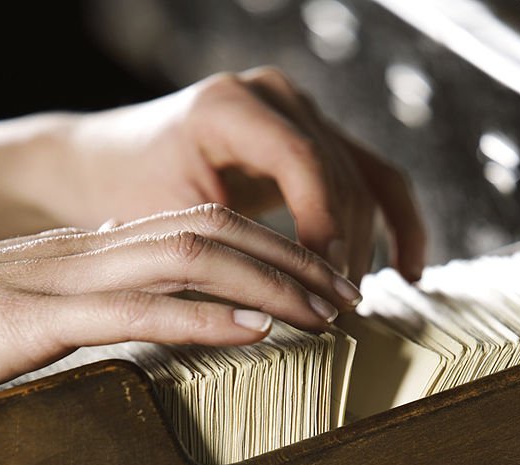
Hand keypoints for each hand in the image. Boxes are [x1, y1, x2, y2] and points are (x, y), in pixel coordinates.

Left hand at [0, 68, 425, 283]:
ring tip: (354, 305)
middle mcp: (273, 95)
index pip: (302, 162)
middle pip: (339, 175)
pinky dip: (393, 223)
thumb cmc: (128, 195)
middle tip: (340, 313)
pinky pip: (370, 178)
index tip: (327, 287)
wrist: (111, 165)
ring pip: (361, 181)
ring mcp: (299, 111)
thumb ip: (231, 252)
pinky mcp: (313, 137)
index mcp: (230, 105)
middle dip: (346, 249)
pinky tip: (408, 270)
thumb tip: (291, 307)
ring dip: (367, 247)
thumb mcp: (171, 225)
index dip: (323, 228)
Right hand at [0, 205, 361, 394]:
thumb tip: (157, 314)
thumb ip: (104, 306)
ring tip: (325, 315)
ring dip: (269, 284)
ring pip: (188, 259)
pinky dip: (204, 318)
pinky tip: (255, 330)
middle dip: (293, 260)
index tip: (323, 284)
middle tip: (350, 296)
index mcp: (96, 249)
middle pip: (214, 231)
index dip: (274, 248)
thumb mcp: (48, 312)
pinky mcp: (41, 319)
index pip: (203, 226)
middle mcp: (91, 252)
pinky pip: (137, 310)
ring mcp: (67, 280)